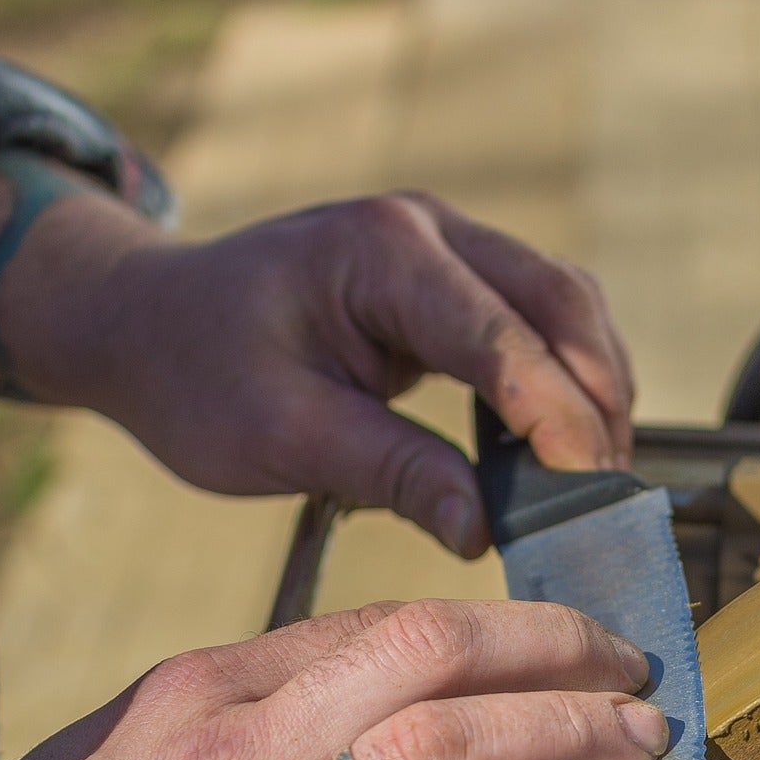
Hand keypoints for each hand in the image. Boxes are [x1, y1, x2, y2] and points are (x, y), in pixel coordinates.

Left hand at [0, 182, 633, 555]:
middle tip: (610, 495)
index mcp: (379, 254)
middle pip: (560, 300)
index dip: (556, 414)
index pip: (499, 335)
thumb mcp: (282, 435)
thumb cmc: (197, 374)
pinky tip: (561, 448)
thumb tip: (483, 531)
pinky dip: (563, 380)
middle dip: (598, 398)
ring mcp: (446, 245)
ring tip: (597, 480)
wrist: (148, 323)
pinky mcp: (452, 279)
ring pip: (565, 304)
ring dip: (593, 387)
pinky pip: (538, 320)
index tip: (591, 489)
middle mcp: (427, 229)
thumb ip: (391, 472)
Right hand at [0, 599, 664, 759]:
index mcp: (189, 703)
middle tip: (632, 669)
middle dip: (553, 651)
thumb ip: (227, 740)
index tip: (561, 646)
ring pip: (442, 754)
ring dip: (566, 737)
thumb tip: (343, 720)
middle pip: (426, 659)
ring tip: (640, 743)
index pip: (377, 630)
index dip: (494, 629)